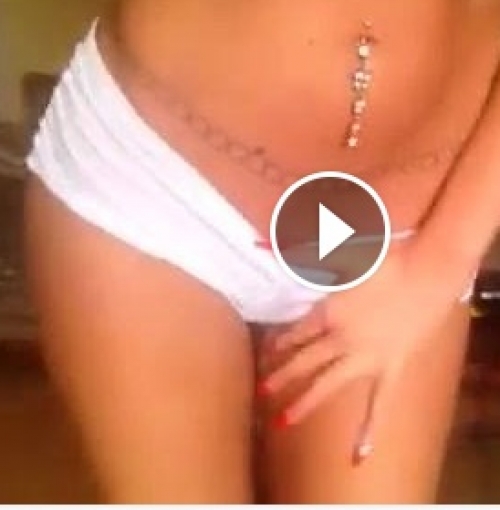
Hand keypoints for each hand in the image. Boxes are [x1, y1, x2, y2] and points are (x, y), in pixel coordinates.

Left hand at [259, 243, 458, 462]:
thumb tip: (256, 242)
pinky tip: (358, 454)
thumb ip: (294, 250)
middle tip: (263, 390)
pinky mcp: (392, 368)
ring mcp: (367, 359)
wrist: (428, 271)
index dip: (280, 342)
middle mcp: (342, 340)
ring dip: (305, 402)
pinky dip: (369, 429)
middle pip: (305, 360)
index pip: (296, 332)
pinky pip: (379, 403)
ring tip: (281, 422)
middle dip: (282, 375)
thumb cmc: (384, 257)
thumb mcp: (336, 252)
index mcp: (328, 312)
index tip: (266, 353)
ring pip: (329, 384)